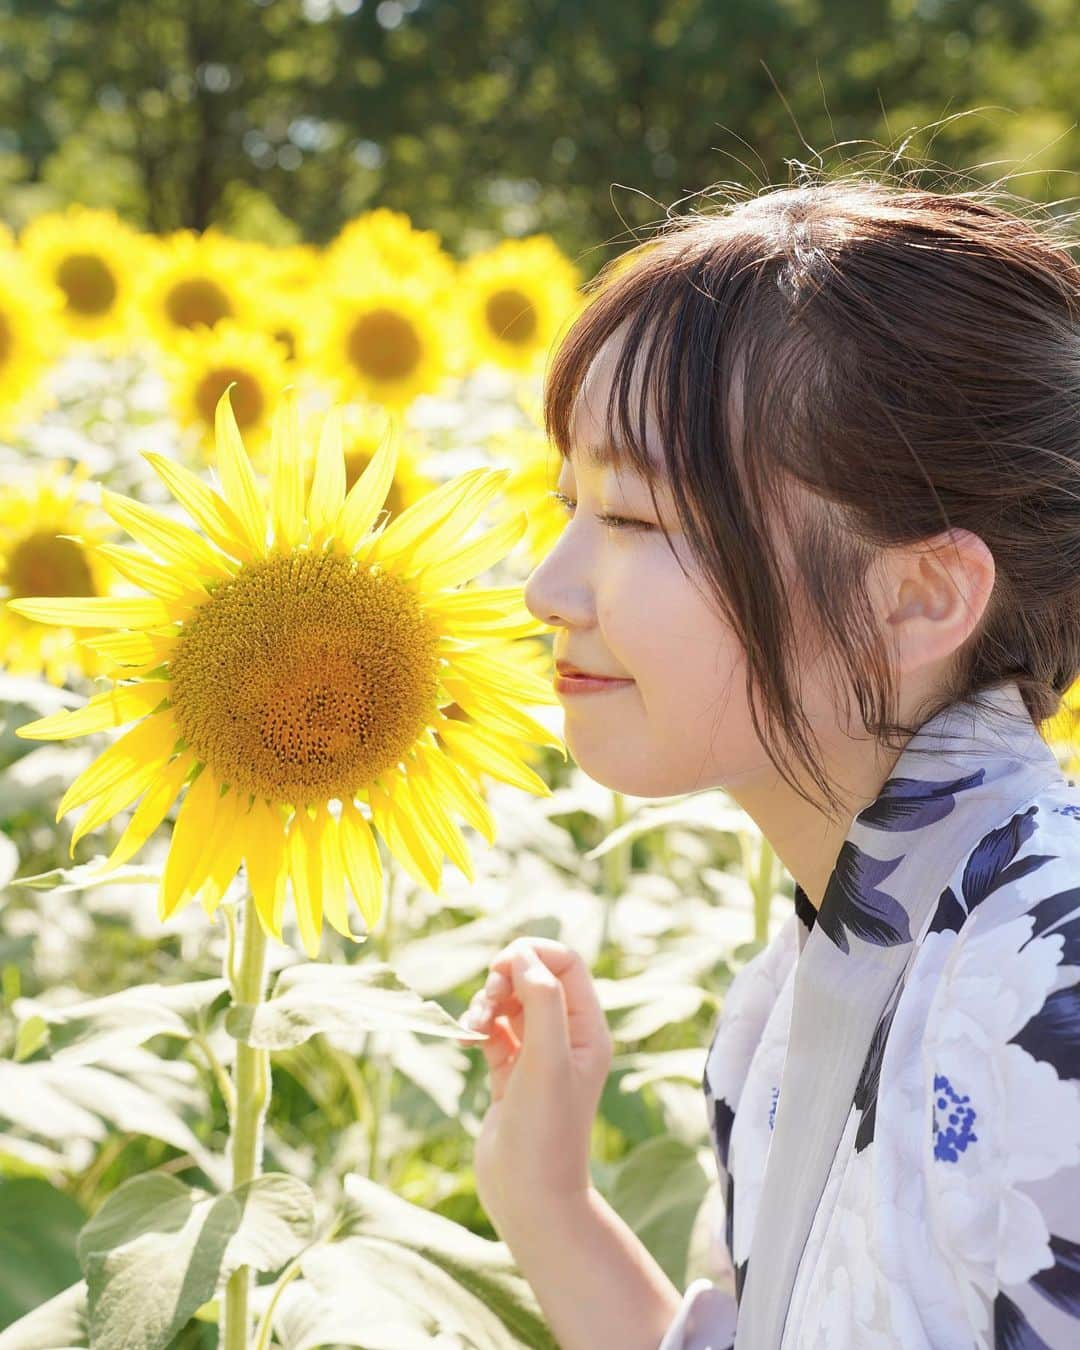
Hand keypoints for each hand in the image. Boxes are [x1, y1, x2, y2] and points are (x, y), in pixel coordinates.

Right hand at [456, 937, 613, 1228]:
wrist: (529, 1196)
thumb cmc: (545, 1131)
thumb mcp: (547, 1059)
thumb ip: (541, 1000)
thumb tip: (522, 956)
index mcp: (588, 1029)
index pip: (566, 964)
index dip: (532, 954)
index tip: (501, 968)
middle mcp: (566, 1037)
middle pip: (534, 977)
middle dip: (504, 978)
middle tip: (488, 1001)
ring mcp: (537, 1055)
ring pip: (508, 1002)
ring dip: (485, 1003)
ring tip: (473, 1028)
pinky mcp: (510, 1073)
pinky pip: (491, 1030)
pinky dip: (476, 1026)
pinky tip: (465, 1040)